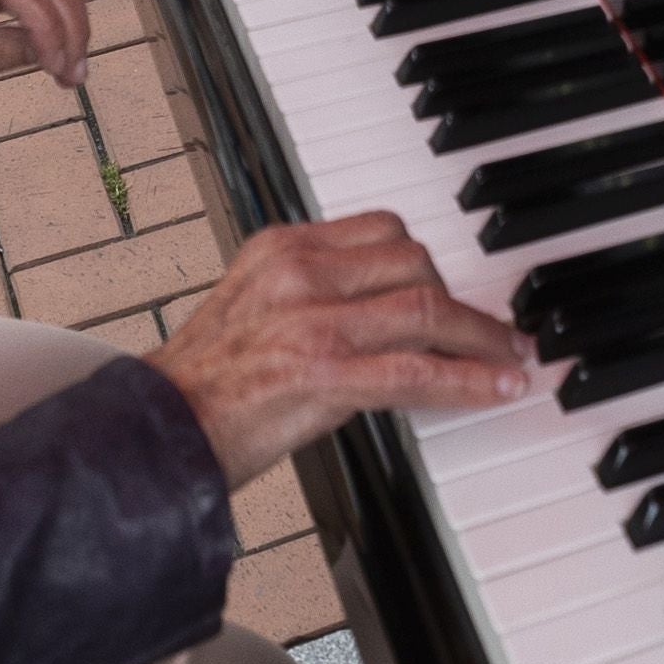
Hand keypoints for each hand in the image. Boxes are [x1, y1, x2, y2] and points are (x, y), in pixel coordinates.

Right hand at [147, 214, 536, 482]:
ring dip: (480, 335)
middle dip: (458, 299)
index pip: (383, 228)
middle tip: (487, 332)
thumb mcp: (256, 309)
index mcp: (281, 248)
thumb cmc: (204, 386)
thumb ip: (317, 294)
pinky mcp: (322, 372)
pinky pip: (417, 370)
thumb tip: (389, 311)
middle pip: (413, 262)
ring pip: (425, 307)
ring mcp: (310, 320)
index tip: (455, 288)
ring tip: (508, 356)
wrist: (155, 434)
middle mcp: (297, 271)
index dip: (431, 262)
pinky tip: (500, 385)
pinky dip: (471, 378)